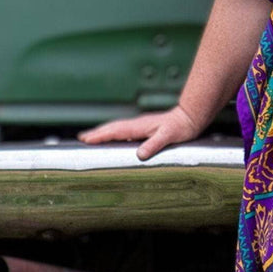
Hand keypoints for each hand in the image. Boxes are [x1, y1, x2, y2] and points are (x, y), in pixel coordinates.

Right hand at [77, 104, 201, 161]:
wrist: (191, 117)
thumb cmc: (181, 127)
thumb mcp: (169, 136)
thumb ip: (154, 144)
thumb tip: (139, 154)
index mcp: (139, 126)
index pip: (115, 131)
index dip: (100, 135)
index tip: (86, 139)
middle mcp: (137, 124)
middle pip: (112, 128)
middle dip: (97, 133)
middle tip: (82, 138)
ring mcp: (141, 125)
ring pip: (118, 128)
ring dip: (104, 132)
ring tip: (92, 138)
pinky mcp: (146, 128)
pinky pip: (126, 131)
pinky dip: (116, 134)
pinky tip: (116, 139)